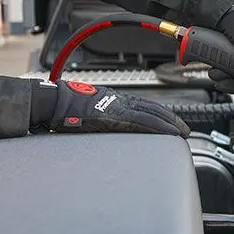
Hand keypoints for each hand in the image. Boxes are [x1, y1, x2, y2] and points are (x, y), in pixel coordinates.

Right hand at [29, 80, 189, 136]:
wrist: (49, 101)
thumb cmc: (59, 108)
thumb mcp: (84, 111)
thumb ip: (98, 118)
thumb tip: (101, 128)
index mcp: (111, 100)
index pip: (143, 105)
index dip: (160, 113)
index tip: (171, 121)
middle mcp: (117, 101)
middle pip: (152, 108)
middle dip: (170, 119)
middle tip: (184, 130)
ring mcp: (116, 108)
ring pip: (151, 114)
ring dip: (169, 124)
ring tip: (181, 133)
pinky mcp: (114, 117)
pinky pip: (141, 122)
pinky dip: (158, 127)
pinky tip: (168, 133)